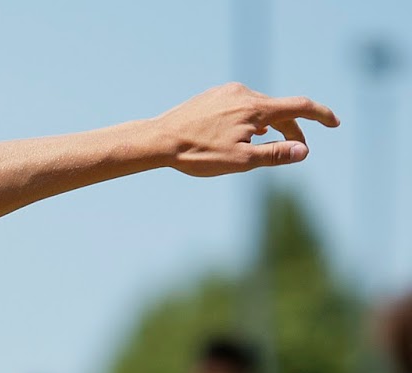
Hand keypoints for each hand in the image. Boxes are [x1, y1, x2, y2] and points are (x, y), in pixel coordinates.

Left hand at [155, 82, 337, 176]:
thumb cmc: (197, 154)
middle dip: (292, 129)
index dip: (320, 115)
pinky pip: (241, 106)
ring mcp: (227, 92)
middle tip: (298, 149)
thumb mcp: (241, 160)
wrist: (158, 140)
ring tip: (267, 143)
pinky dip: (250, 120)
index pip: (300, 106)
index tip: (334, 123)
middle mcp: (244, 93)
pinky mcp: (213, 96)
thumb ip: (275, 154)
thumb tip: (304, 151)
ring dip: (270, 125)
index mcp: (256, 108)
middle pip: (280, 109)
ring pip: (259, 108)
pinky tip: (243, 133)